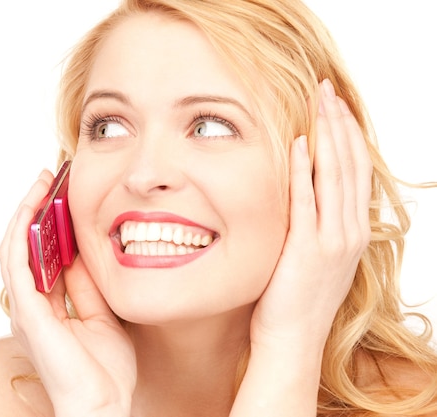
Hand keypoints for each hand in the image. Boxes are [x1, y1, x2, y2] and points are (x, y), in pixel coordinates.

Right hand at [0, 170, 135, 416]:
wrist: (103, 406)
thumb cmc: (105, 370)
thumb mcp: (101, 314)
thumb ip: (85, 285)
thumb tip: (79, 251)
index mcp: (46, 307)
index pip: (40, 255)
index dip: (48, 223)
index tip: (62, 195)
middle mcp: (30, 305)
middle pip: (23, 246)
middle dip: (34, 210)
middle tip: (48, 178)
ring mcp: (25, 309)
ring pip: (14, 248)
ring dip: (25, 212)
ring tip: (41, 182)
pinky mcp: (27, 312)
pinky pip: (18, 263)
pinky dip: (23, 232)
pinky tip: (35, 207)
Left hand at [251, 79, 372, 349]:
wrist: (292, 340)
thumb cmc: (297, 298)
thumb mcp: (316, 256)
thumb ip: (318, 223)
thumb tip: (307, 191)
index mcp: (353, 231)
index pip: (356, 171)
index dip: (347, 134)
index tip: (334, 105)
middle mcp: (350, 233)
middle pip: (350, 165)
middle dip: (339, 124)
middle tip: (327, 89)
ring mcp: (332, 242)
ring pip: (335, 178)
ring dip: (327, 137)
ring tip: (318, 103)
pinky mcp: (307, 252)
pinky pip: (307, 203)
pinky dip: (305, 172)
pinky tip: (301, 145)